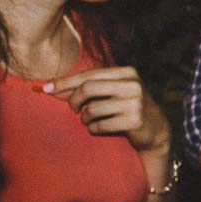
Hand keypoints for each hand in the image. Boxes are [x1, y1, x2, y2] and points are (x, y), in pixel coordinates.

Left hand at [47, 66, 170, 150]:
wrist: (155, 129)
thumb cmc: (125, 107)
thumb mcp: (113, 91)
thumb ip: (88, 86)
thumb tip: (49, 86)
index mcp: (127, 72)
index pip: (88, 75)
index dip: (65, 82)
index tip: (45, 89)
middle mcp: (133, 85)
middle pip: (88, 89)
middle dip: (74, 100)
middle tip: (73, 109)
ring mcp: (136, 103)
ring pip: (92, 109)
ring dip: (85, 118)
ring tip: (89, 121)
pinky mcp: (135, 121)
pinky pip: (100, 125)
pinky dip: (93, 129)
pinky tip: (97, 129)